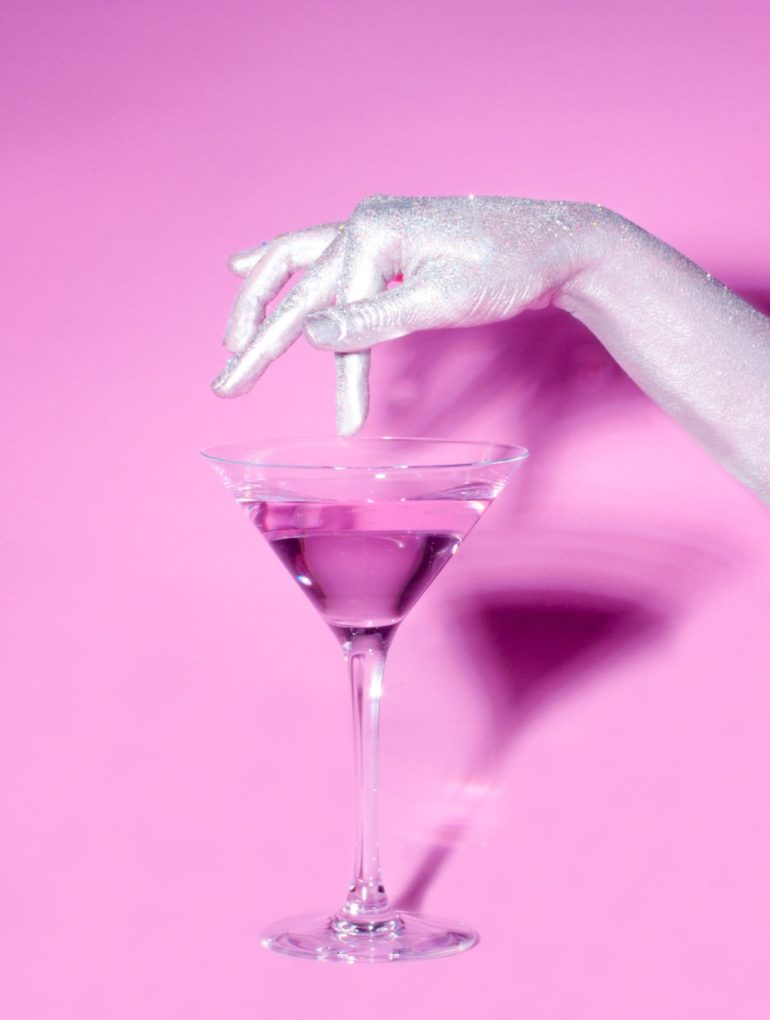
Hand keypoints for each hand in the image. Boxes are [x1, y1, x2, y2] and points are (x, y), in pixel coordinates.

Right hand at [211, 194, 613, 432]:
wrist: (557, 243)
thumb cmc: (509, 267)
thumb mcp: (444, 300)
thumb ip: (375, 319)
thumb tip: (313, 337)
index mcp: (372, 231)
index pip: (336, 315)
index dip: (338, 376)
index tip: (345, 424)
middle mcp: (363, 222)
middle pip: (293, 285)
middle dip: (257, 338)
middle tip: (226, 384)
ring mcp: (373, 229)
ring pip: (296, 265)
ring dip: (260, 302)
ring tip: (230, 339)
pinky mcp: (387, 243)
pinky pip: (322, 254)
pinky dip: (284, 264)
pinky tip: (247, 263)